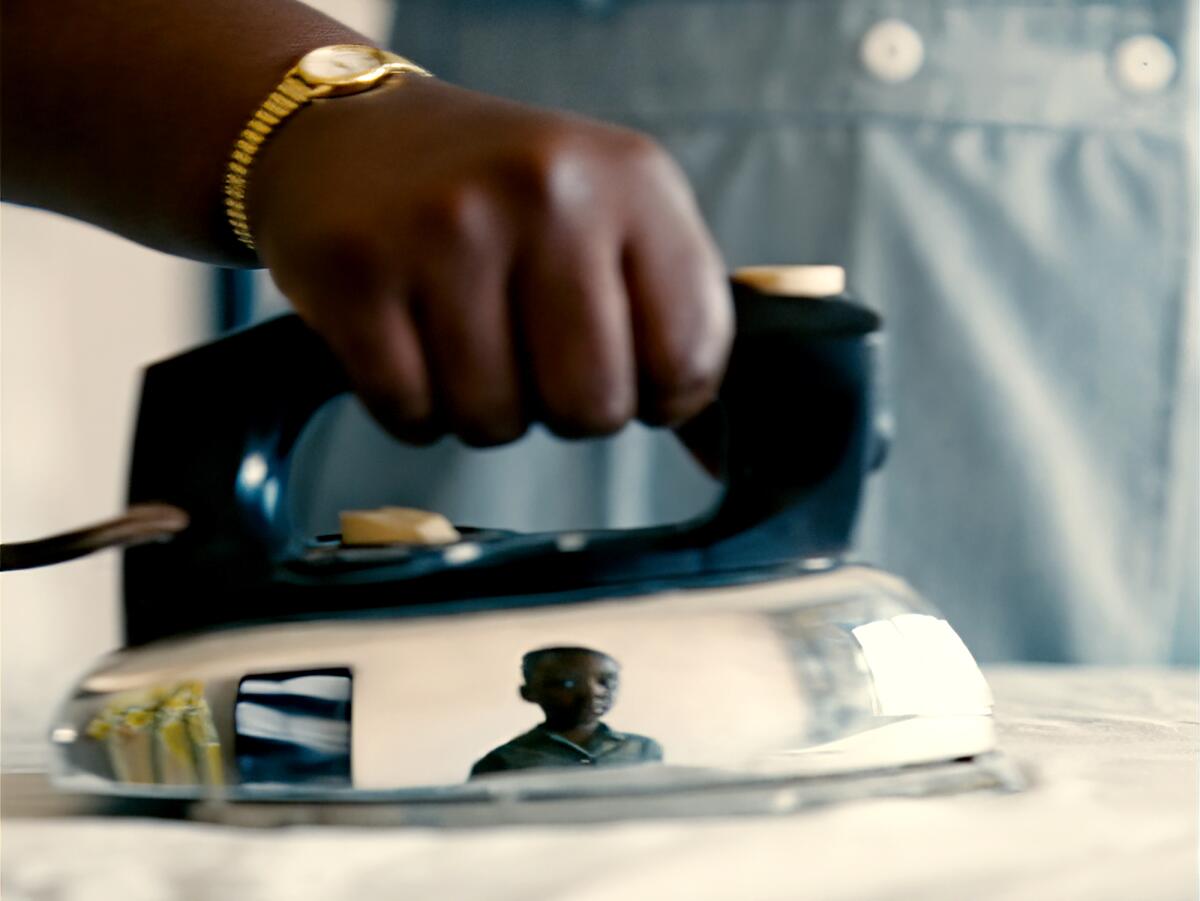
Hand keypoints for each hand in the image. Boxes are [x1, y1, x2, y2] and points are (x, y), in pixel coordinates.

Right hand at [249, 77, 731, 445]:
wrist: (346, 130)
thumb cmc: (500, 195)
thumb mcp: (611, 211)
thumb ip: (672, 312)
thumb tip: (711, 448)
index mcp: (632, 178)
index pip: (687, 355)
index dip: (656, 394)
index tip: (621, 366)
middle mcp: (546, 191)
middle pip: (591, 406)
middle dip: (564, 411)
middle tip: (533, 357)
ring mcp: (446, 229)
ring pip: (495, 422)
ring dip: (482, 410)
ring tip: (466, 340)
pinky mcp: (357, 272)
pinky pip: (410, 414)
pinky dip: (413, 408)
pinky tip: (409, 346)